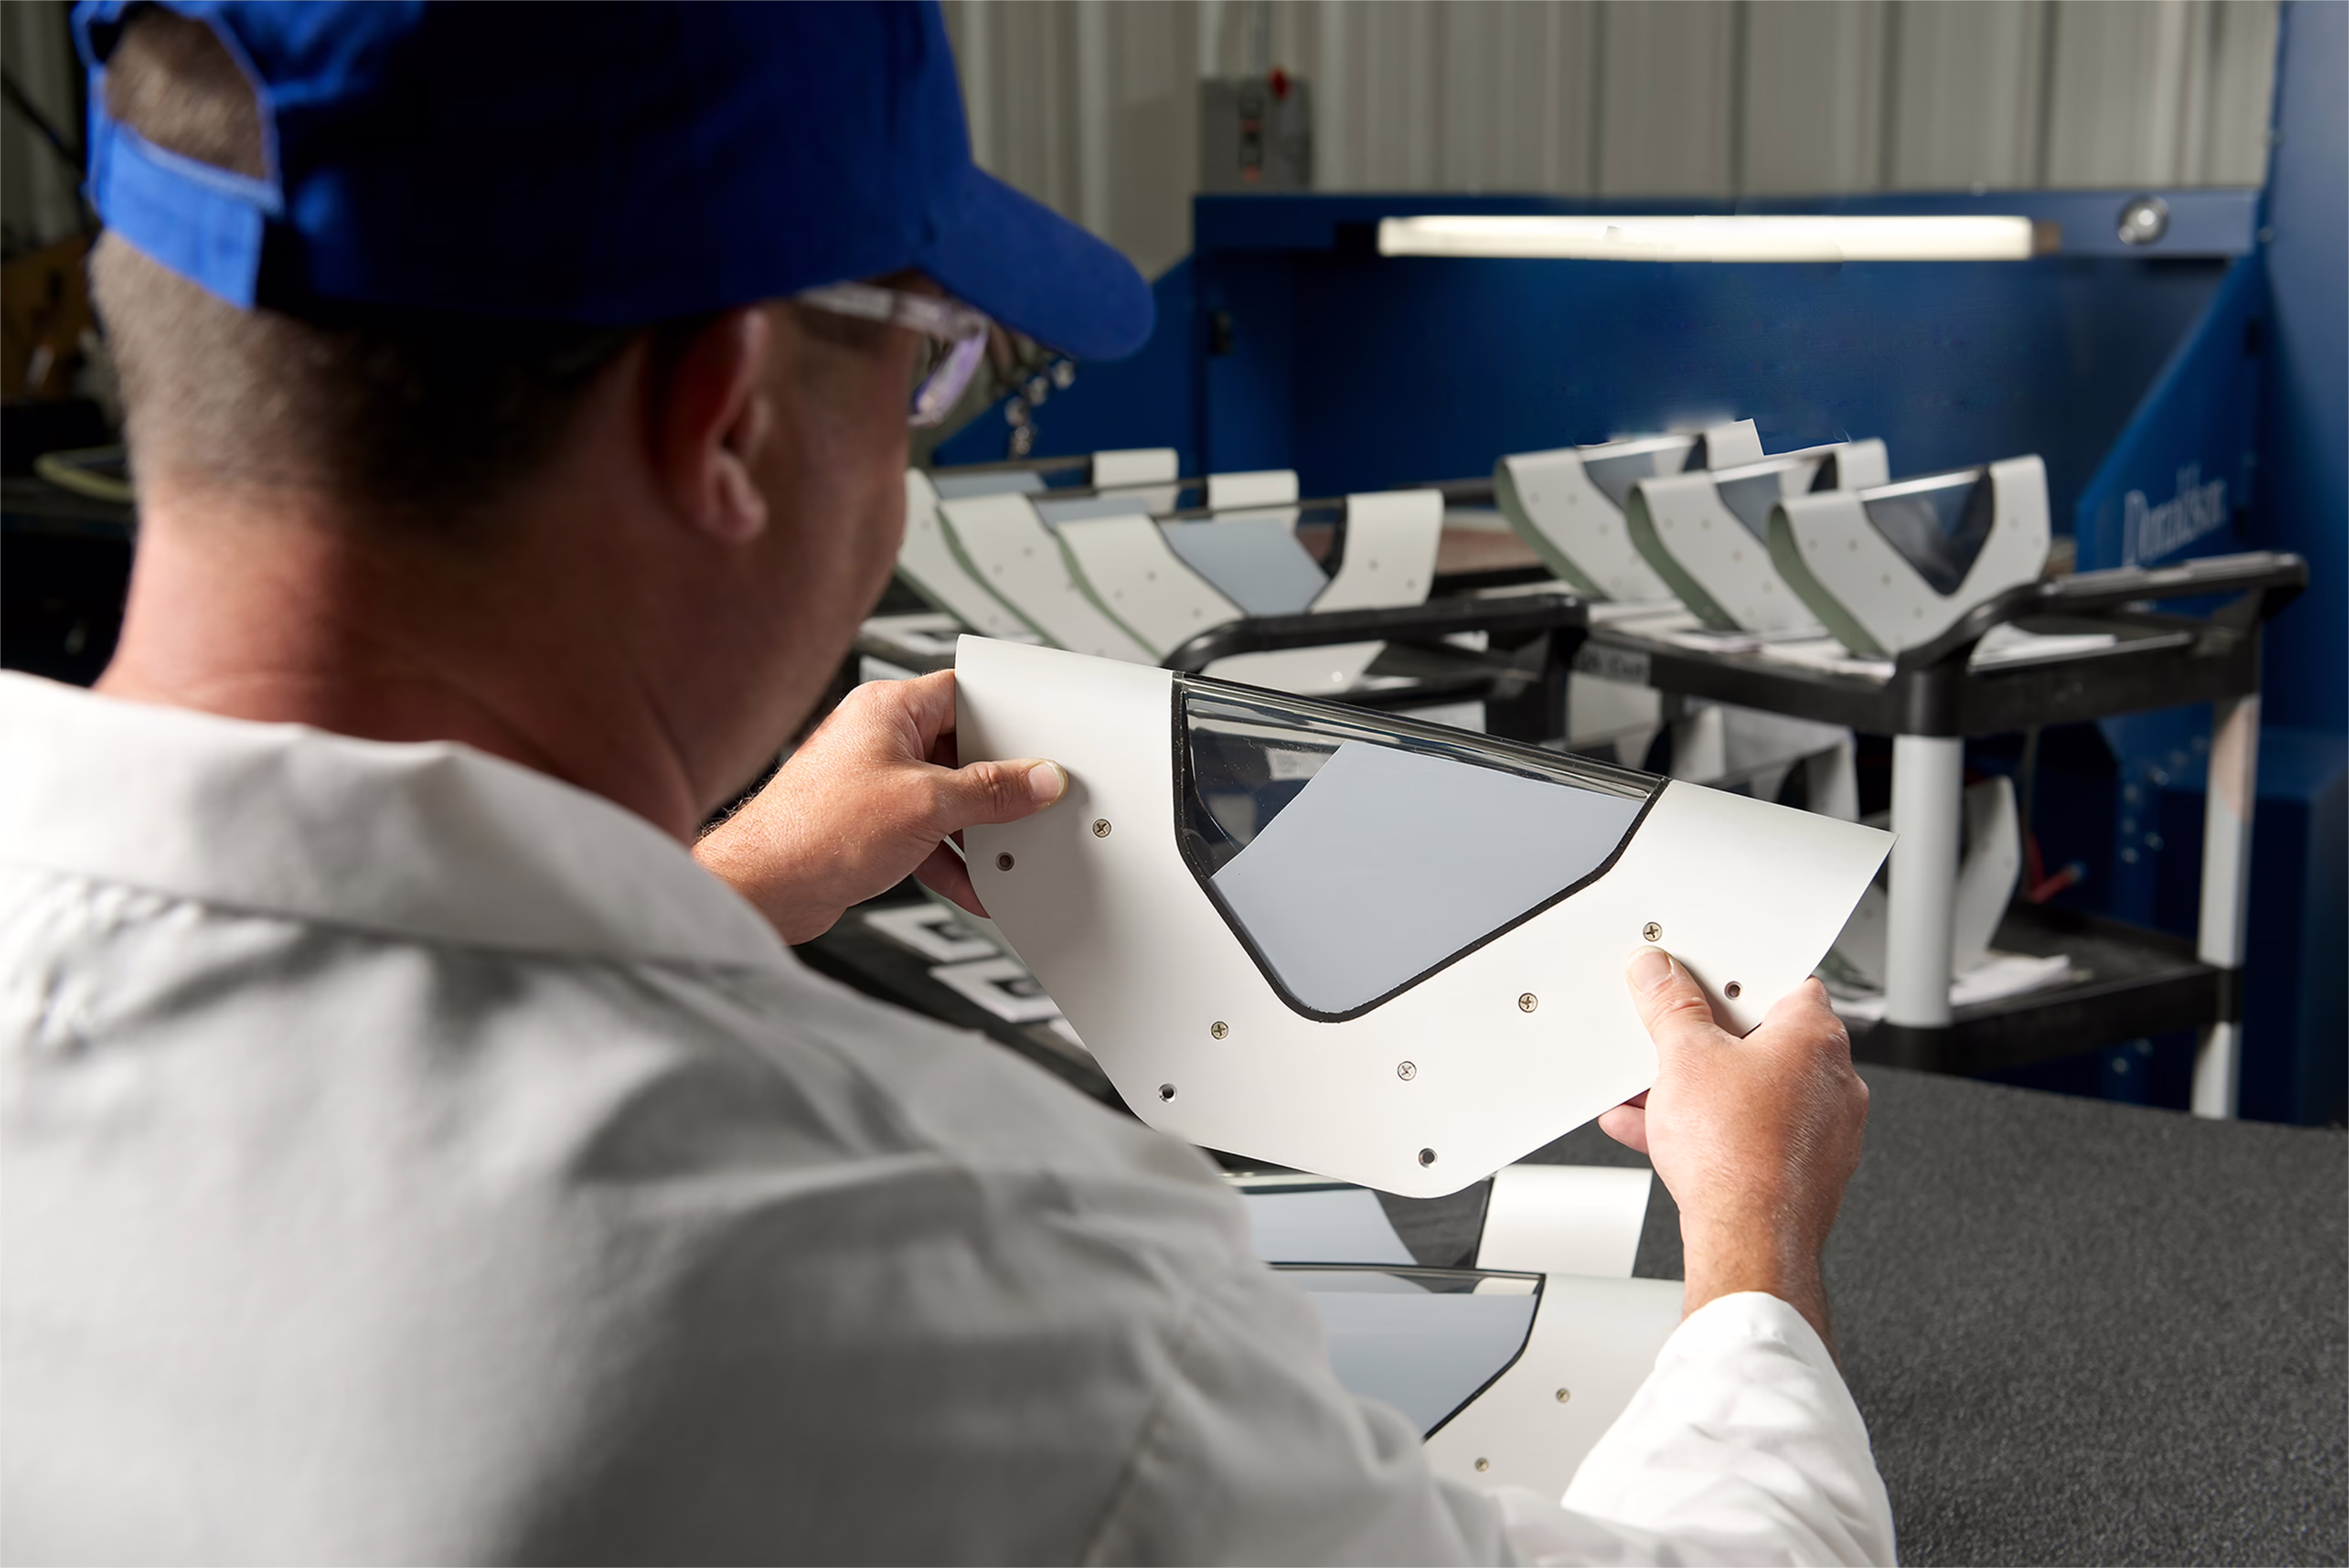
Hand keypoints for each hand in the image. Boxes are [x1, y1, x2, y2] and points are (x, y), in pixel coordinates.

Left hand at [695, 671, 1066, 943]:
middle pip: (961, 750)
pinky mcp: (870, 825)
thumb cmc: (814, 830)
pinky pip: (927, 833)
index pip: (965, 693)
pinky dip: (951, 858)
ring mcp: (874, 783)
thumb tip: (1037, 780)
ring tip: (1002, 849)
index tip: (1038, 741)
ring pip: (946, 797)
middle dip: (996, 785)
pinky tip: (974, 884)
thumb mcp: (927, 804)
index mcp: (888, 709)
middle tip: (1028, 802)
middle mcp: (878, 739)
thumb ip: (991, 791)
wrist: (764, 889)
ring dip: (974, 829)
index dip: (1007, 716)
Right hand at [1600, 949, 1866, 1352]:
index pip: (1786, 984)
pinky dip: (1710, 1132)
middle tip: (1670, 1041)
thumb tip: (1659, 974)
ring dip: (1702, 1092)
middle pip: (1764, 1042)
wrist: (1749, 1240)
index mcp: (1816, 1038)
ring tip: (1652, 1094)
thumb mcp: (1683, 1057)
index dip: (1739, 981)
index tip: (1702, 984)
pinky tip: (1657, 1133)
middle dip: (1709, 1044)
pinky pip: (1751, 1137)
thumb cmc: (1738, 1153)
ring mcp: (1823, 1132)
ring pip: (1753, 1095)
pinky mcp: (1804, 1173)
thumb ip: (1670, 1007)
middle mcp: (1834, 1083)